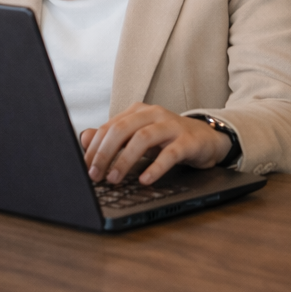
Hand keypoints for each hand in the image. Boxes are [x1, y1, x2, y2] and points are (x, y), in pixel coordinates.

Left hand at [80, 103, 232, 185]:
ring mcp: (171, 126)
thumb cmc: (167, 139)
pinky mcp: (187, 141)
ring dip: (125, 160)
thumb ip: (113, 137)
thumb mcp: (137, 137)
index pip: (109, 127)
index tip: (85, 168)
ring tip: (114, 178)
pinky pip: (170, 154)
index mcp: (138, 112)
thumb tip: (85, 139)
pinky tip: (145, 180)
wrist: (205, 139)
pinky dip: (155, 167)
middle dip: (105, 153)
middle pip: (122, 129)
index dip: (94, 148)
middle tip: (95, 175)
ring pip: (143, 138)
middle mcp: (153, 114)